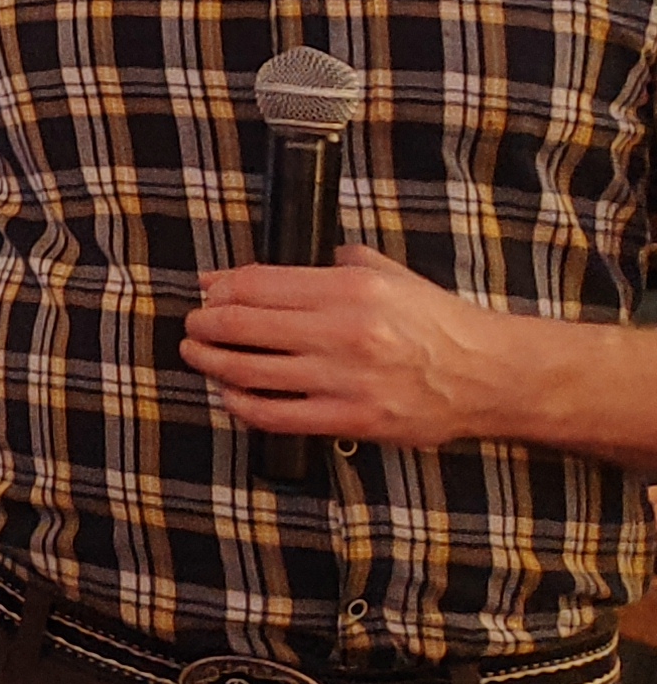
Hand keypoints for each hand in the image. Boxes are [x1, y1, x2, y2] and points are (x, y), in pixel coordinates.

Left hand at [185, 247, 527, 449]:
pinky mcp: (352, 420)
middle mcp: (344, 332)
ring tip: (198, 354)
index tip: (206, 292)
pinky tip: (230, 395)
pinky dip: (241, 405)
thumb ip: (330, 263)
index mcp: (351, 289)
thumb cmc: (435, 322)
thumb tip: (263, 270)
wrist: (490, 375)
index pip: (257, 284)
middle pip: (241, 325)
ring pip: (248, 371)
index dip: (219, 289)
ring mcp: (346, 379)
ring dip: (210, 362)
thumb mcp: (387, 273)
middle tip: (193, 325)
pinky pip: (275, 415)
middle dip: (204, 324)